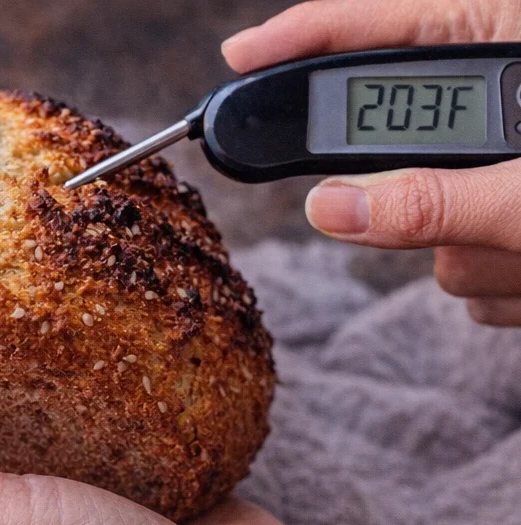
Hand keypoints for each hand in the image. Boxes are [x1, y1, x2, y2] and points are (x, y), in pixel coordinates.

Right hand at [223, 1, 520, 323]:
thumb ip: (429, 202)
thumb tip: (328, 206)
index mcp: (501, 42)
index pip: (383, 29)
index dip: (302, 38)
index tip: (241, 55)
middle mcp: (494, 108)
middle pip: (394, 151)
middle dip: (421, 202)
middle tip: (458, 217)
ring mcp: (498, 174)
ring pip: (429, 231)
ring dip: (479, 254)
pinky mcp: (503, 230)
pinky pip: (462, 273)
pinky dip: (501, 283)